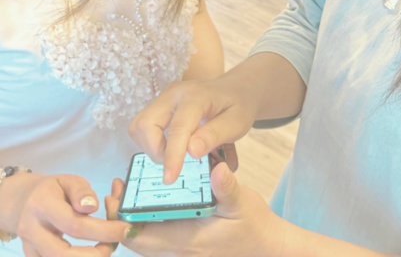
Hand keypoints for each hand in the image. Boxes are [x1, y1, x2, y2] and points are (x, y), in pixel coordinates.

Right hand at [0, 171, 138, 256]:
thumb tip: (92, 207)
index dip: (103, 230)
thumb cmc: (53, 188)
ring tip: (104, 250)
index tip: (125, 229)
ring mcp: (29, 247)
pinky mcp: (31, 256)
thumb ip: (81, 192)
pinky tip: (90, 253)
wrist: (22, 201)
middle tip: (113, 246)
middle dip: (95, 255)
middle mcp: (32, 229)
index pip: (75, 224)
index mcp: (43, 204)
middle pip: (64, 254)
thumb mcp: (67, 180)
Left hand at [105, 162, 284, 256]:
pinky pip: (155, 240)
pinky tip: (148, 203)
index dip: (122, 219)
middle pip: (136, 241)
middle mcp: (179, 250)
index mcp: (186, 239)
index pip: (142, 235)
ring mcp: (182, 252)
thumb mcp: (242, 202)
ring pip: (144, 242)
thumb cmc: (252, 225)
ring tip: (127, 192)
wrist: (266, 247)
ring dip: (131, 220)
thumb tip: (216, 169)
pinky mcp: (186, 248)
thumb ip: (227, 188)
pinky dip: (144, 224)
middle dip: (120, 218)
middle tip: (116, 188)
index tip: (116, 194)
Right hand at [128, 75, 258, 183]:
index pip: (178, 128)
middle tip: (176, 164)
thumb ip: (214, 135)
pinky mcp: (160, 105)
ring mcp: (164, 98)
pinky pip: (144, 126)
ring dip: (152, 147)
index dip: (172, 156)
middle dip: (155, 151)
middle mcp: (174, 93)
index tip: (169, 179)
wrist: (236, 89)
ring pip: (139, 126)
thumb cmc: (239, 106)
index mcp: (196, 96)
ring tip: (175, 155)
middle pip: (146, 124)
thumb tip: (191, 153)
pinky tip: (172, 147)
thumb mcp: (237, 123)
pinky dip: (152, 142)